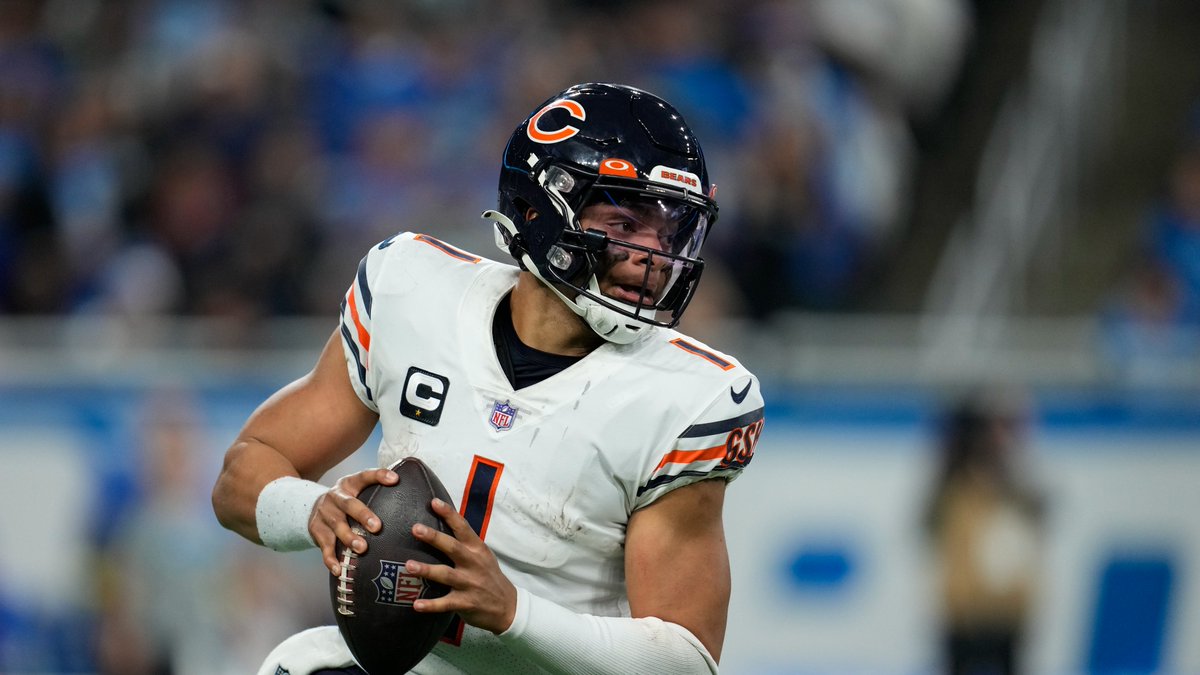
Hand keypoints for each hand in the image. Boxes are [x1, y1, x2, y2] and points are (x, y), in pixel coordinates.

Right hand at [311, 467, 398, 575]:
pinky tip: (339, 569)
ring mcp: (324, 514)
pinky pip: (324, 547)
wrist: (311, 507)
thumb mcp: (358, 490)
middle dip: (362, 515)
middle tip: (377, 527)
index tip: (395, 479)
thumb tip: (416, 495)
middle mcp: (335, 497)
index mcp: (349, 484)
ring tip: (362, 549)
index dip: (379, 476)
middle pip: (349, 504)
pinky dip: (330, 559)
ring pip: (336, 526)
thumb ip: (379, 491)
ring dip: (349, 538)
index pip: (365, 476)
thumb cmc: (348, 501)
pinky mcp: (316, 531)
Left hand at [405, 498, 517, 633]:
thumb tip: (442, 523)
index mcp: (477, 549)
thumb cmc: (489, 576)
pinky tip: (416, 604)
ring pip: (447, 575)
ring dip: (427, 570)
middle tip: (416, 528)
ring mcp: (470, 584)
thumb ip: (465, 542)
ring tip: (409, 565)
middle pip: (453, 547)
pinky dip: (431, 605)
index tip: (434, 502)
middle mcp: (474, 564)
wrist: (508, 606)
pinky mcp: (466, 603)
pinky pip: (446, 604)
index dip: (449, 514)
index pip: (463, 527)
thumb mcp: (482, 555)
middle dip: (434, 538)